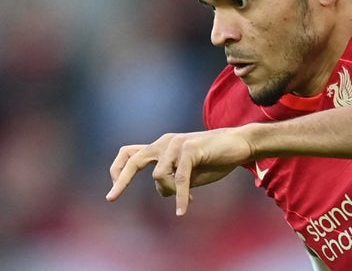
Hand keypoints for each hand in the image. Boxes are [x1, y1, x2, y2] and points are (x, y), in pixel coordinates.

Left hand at [105, 129, 252, 215]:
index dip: (119, 170)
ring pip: (159, 176)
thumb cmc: (216, 158)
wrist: (240, 144)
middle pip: (134, 159)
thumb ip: (172, 179)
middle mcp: (166, 143)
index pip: (131, 154)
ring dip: (171, 191)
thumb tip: (161, 191)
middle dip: (120, 180)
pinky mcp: (190, 149)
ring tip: (188, 197)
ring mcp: (177, 144)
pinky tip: (184, 208)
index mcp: (163, 147)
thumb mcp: (189, 173)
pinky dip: (181, 196)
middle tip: (111, 198)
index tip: (114, 189)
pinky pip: (179, 178)